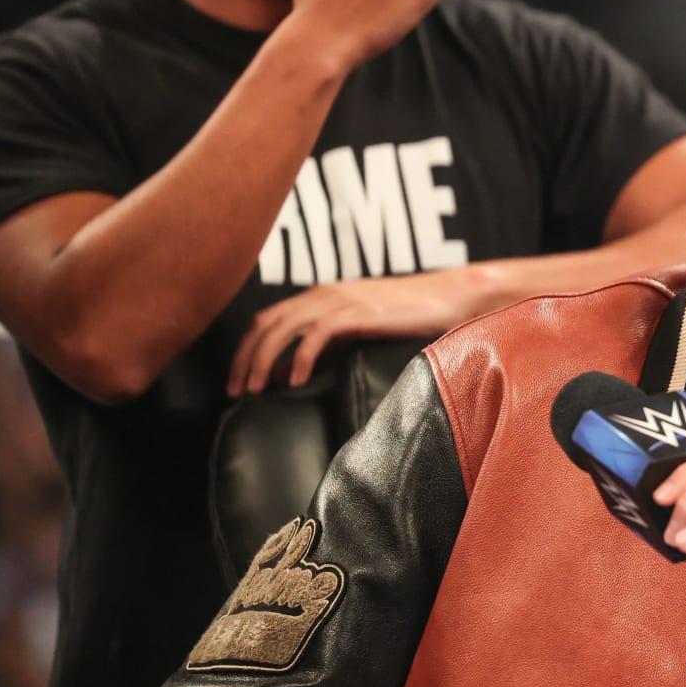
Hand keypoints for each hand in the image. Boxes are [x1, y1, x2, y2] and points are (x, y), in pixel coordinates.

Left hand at [227, 269, 476, 394]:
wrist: (450, 297)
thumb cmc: (409, 316)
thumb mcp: (359, 328)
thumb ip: (330, 343)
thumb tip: (298, 370)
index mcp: (320, 297)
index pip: (266, 320)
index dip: (245, 350)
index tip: (237, 381)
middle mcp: (323, 294)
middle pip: (265, 324)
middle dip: (244, 359)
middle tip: (235, 392)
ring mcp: (339, 301)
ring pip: (283, 329)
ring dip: (263, 361)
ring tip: (256, 391)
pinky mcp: (358, 312)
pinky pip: (316, 336)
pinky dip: (299, 359)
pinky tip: (294, 382)